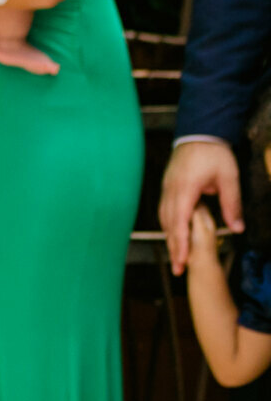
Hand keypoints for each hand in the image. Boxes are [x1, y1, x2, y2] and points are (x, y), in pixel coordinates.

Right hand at [162, 139, 242, 274]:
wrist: (199, 132)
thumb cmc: (214, 153)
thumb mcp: (229, 178)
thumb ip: (232, 204)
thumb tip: (237, 229)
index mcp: (186, 189)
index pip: (180, 222)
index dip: (180, 243)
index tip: (181, 261)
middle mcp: (171, 190)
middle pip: (169, 224)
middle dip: (173, 247)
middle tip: (178, 269)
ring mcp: (166, 187)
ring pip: (164, 217)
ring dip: (169, 237)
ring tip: (176, 255)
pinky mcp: (167, 185)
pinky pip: (164, 209)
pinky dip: (168, 224)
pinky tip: (173, 233)